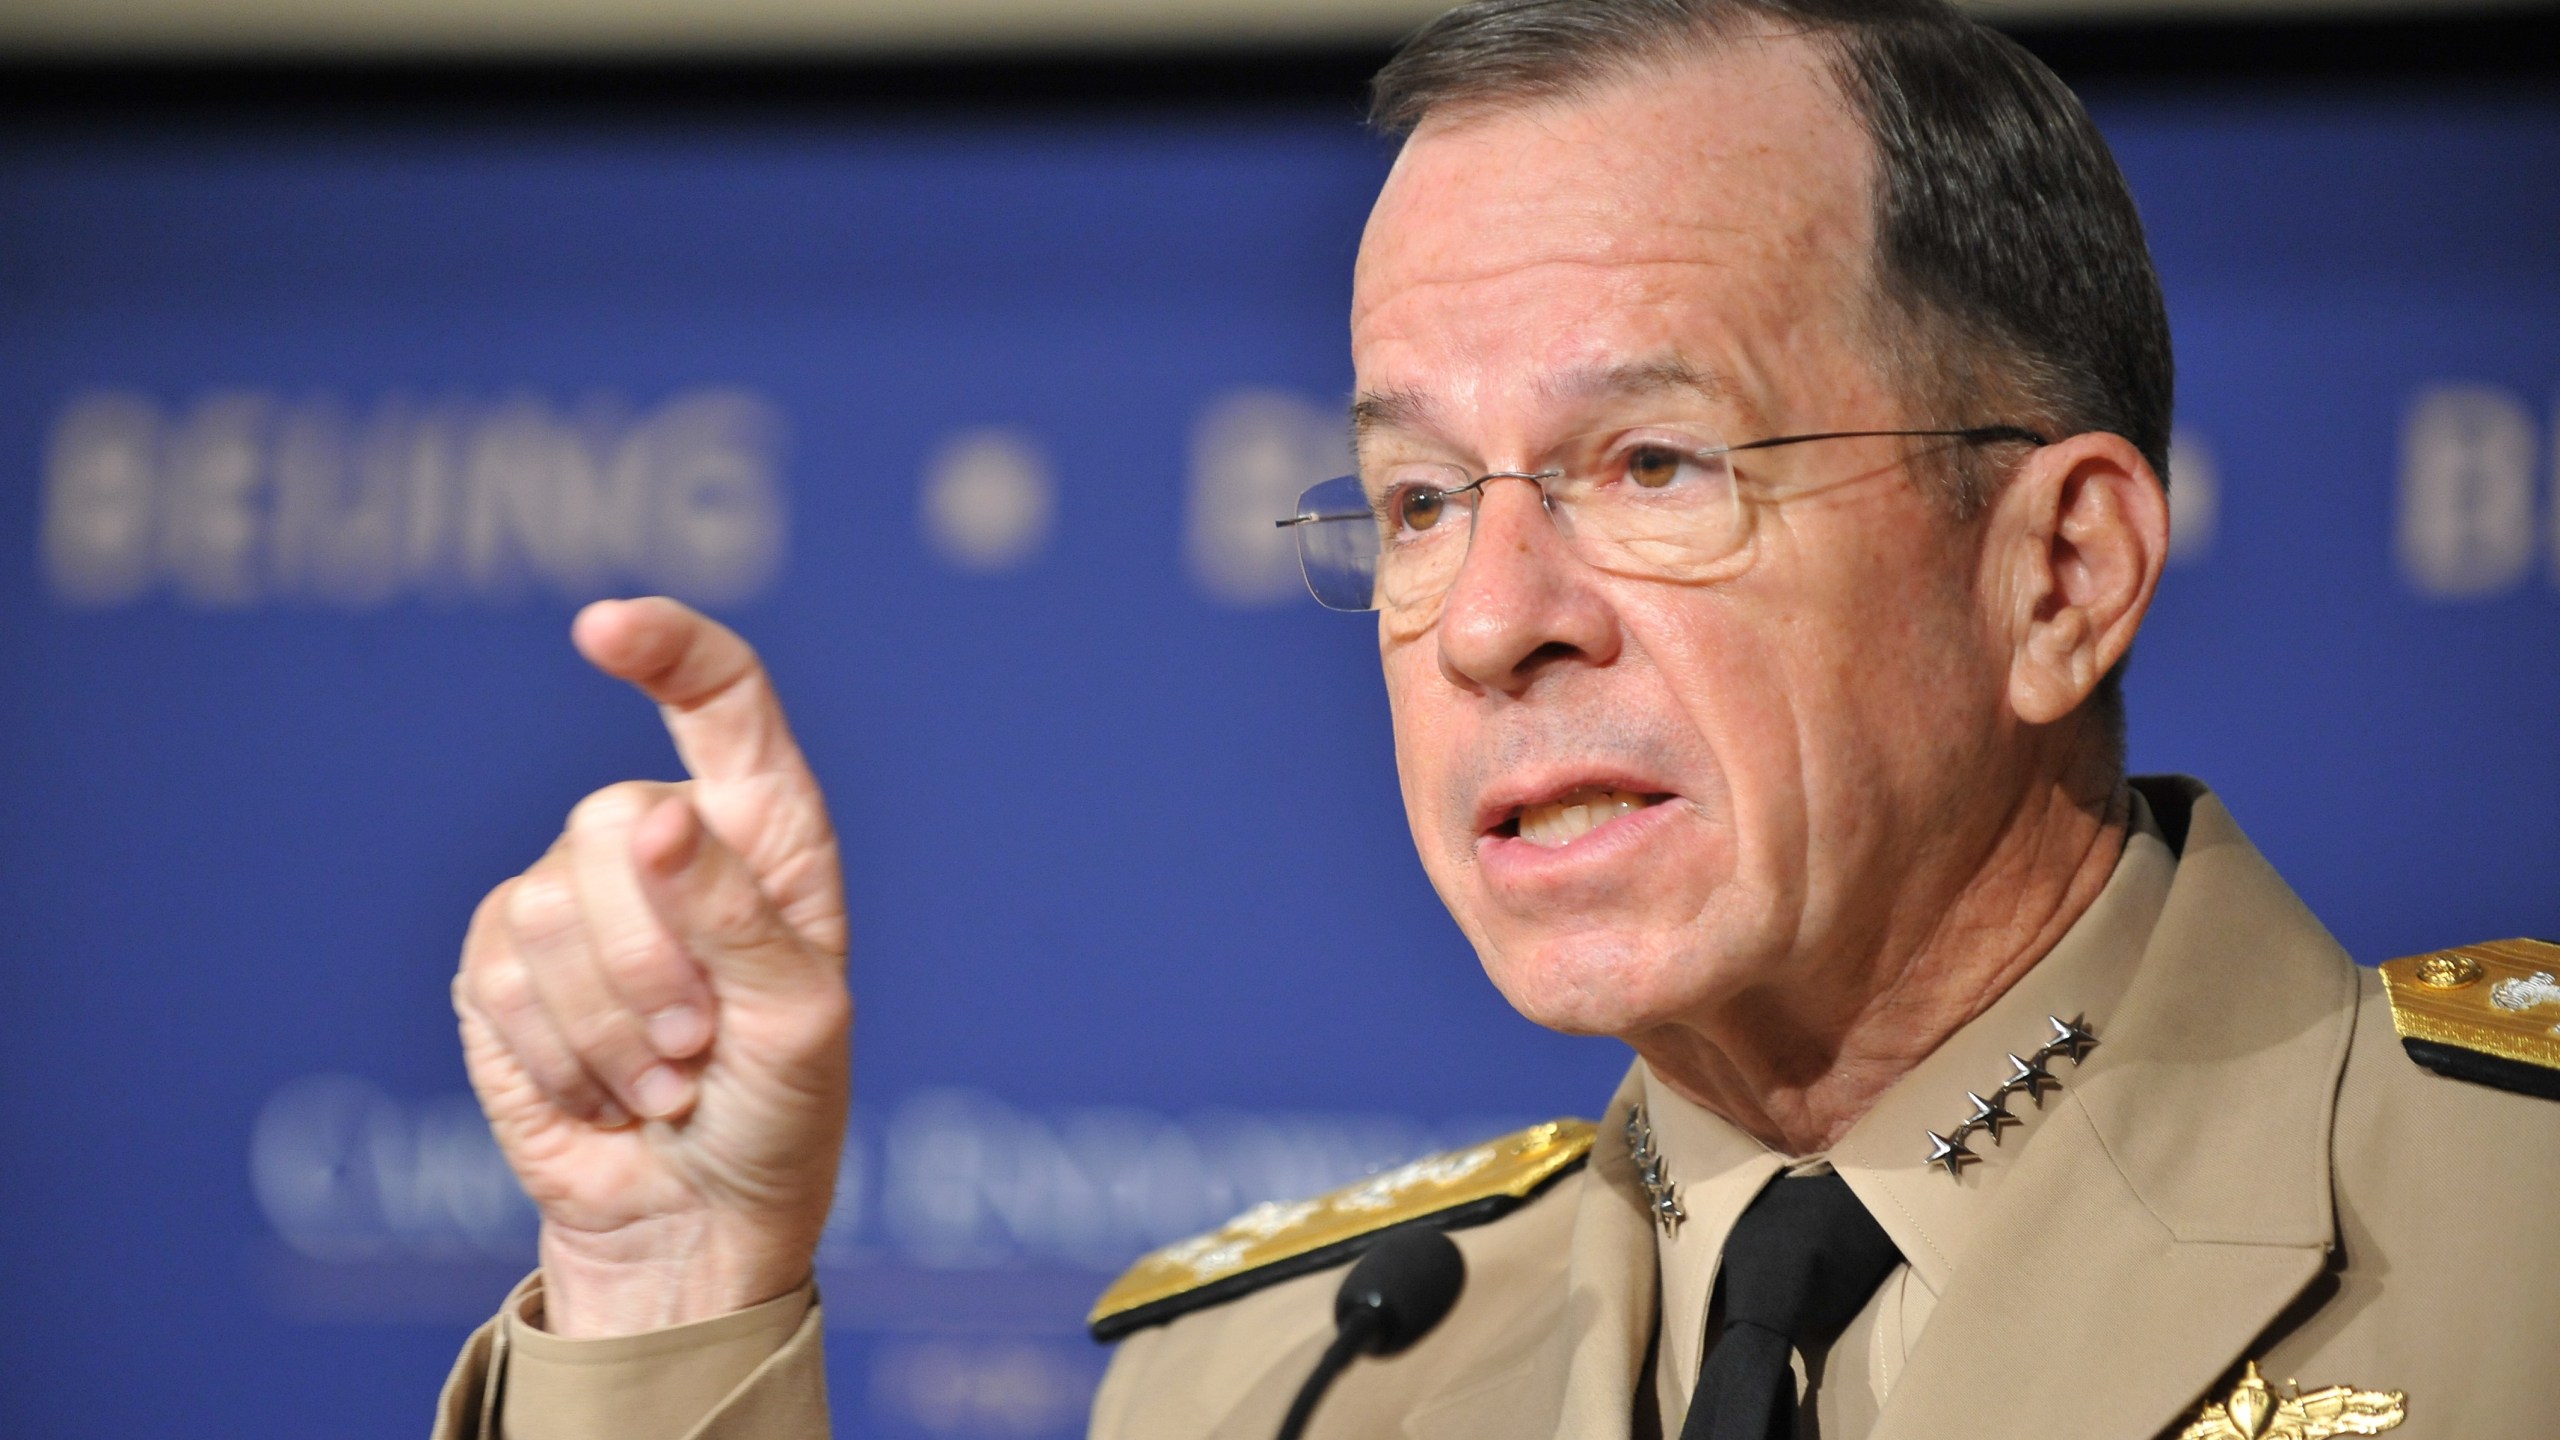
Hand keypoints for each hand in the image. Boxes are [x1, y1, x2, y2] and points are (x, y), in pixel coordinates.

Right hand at [452, 597, 850, 1336]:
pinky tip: (604, 1092)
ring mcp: (573, 897)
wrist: (693, 1218)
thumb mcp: (801, 1021)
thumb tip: (659, 821)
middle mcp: (666, 843)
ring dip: (613, 1026)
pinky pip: (501, 976)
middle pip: (613, 826)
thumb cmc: (778, 1112)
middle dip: (655, 957)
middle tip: (703, 1046)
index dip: (666, 646)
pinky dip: (560, 1055)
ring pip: (549, 906)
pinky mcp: (502, 964)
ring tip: (665, 1078)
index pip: (722, 700)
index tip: (605, 628)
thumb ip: (738, 917)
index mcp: (765, 831)